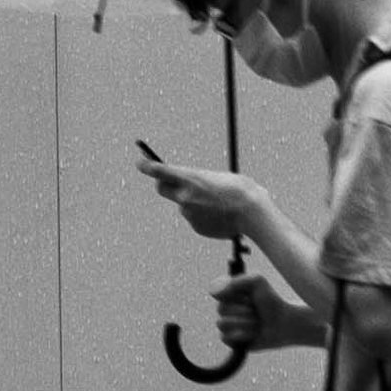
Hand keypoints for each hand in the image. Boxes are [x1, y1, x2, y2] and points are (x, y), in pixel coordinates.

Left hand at [138, 140, 258, 244]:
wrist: (250, 211)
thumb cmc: (238, 188)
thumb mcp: (214, 177)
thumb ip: (197, 181)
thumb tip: (191, 191)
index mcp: (189, 177)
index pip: (158, 171)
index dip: (146, 166)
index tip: (140, 162)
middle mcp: (184, 196)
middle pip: (161, 189)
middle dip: (164, 184)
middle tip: (172, 182)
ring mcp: (189, 214)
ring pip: (184, 206)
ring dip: (194, 203)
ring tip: (216, 202)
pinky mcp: (197, 228)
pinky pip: (195, 220)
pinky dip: (203, 217)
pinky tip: (219, 215)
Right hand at [216, 268, 320, 352]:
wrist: (284, 324)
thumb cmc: (272, 302)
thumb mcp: (257, 282)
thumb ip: (236, 281)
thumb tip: (213, 292)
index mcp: (230, 294)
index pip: (217, 293)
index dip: (233, 296)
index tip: (248, 297)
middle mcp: (228, 309)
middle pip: (221, 310)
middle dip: (242, 311)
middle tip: (256, 311)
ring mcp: (230, 326)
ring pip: (222, 324)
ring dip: (244, 323)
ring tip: (256, 323)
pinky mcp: (233, 342)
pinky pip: (226, 338)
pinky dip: (242, 335)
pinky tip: (253, 334)